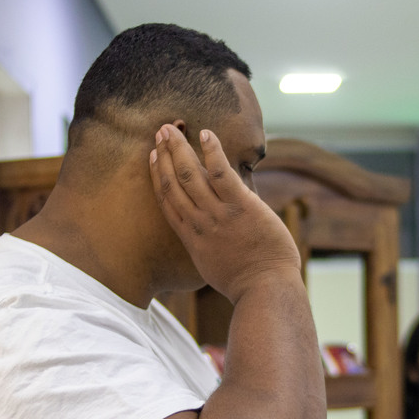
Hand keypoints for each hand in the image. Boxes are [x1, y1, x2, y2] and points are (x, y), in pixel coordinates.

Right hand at [149, 125, 299, 302]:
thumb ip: (205, 244)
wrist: (265, 290)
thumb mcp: (212, 265)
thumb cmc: (245, 282)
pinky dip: (212, 152)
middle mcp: (199, 223)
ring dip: (180, 148)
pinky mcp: (241, 206)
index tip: (154, 157)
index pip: (167, 201)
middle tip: (161, 132)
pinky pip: (221, 173)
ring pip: (190, 175)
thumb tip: (206, 234)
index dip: (158, 176)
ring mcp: (218, 214)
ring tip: (173, 128)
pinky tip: (206, 134)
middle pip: (174, 183)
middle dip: (165, 154)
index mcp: (191, 238)